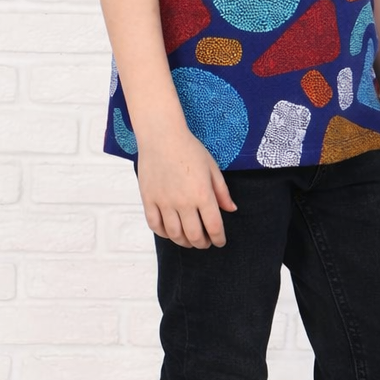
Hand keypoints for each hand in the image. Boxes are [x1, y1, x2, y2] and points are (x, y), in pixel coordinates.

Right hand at [136, 126, 237, 248]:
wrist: (161, 136)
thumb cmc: (189, 149)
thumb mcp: (212, 168)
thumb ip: (222, 192)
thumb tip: (231, 210)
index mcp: (202, 194)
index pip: (214, 227)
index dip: (219, 239)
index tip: (220, 242)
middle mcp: (183, 202)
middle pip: (194, 235)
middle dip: (203, 243)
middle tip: (205, 243)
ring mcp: (164, 202)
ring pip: (174, 234)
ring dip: (184, 242)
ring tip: (189, 240)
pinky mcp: (148, 199)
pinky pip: (155, 225)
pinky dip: (164, 233)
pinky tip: (171, 232)